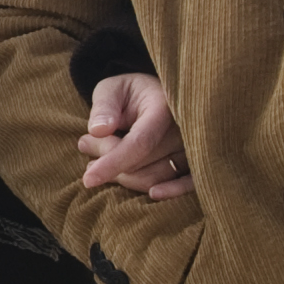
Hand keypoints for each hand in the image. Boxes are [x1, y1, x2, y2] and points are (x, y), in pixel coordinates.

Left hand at [77, 73, 190, 199]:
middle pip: (144, 162)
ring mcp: (194, 147)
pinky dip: (171, 192)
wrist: (155, 95)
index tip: (88, 179)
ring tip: (97, 161)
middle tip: (86, 145)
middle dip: (109, 162)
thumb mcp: (111, 90)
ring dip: (124, 177)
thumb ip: (104, 107)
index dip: (113, 162)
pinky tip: (153, 194)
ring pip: (157, 177)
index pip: (140, 142)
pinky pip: (189, 184)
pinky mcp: (197, 161)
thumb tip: (98, 130)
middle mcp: (185, 128)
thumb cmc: (129, 93)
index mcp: (164, 106)